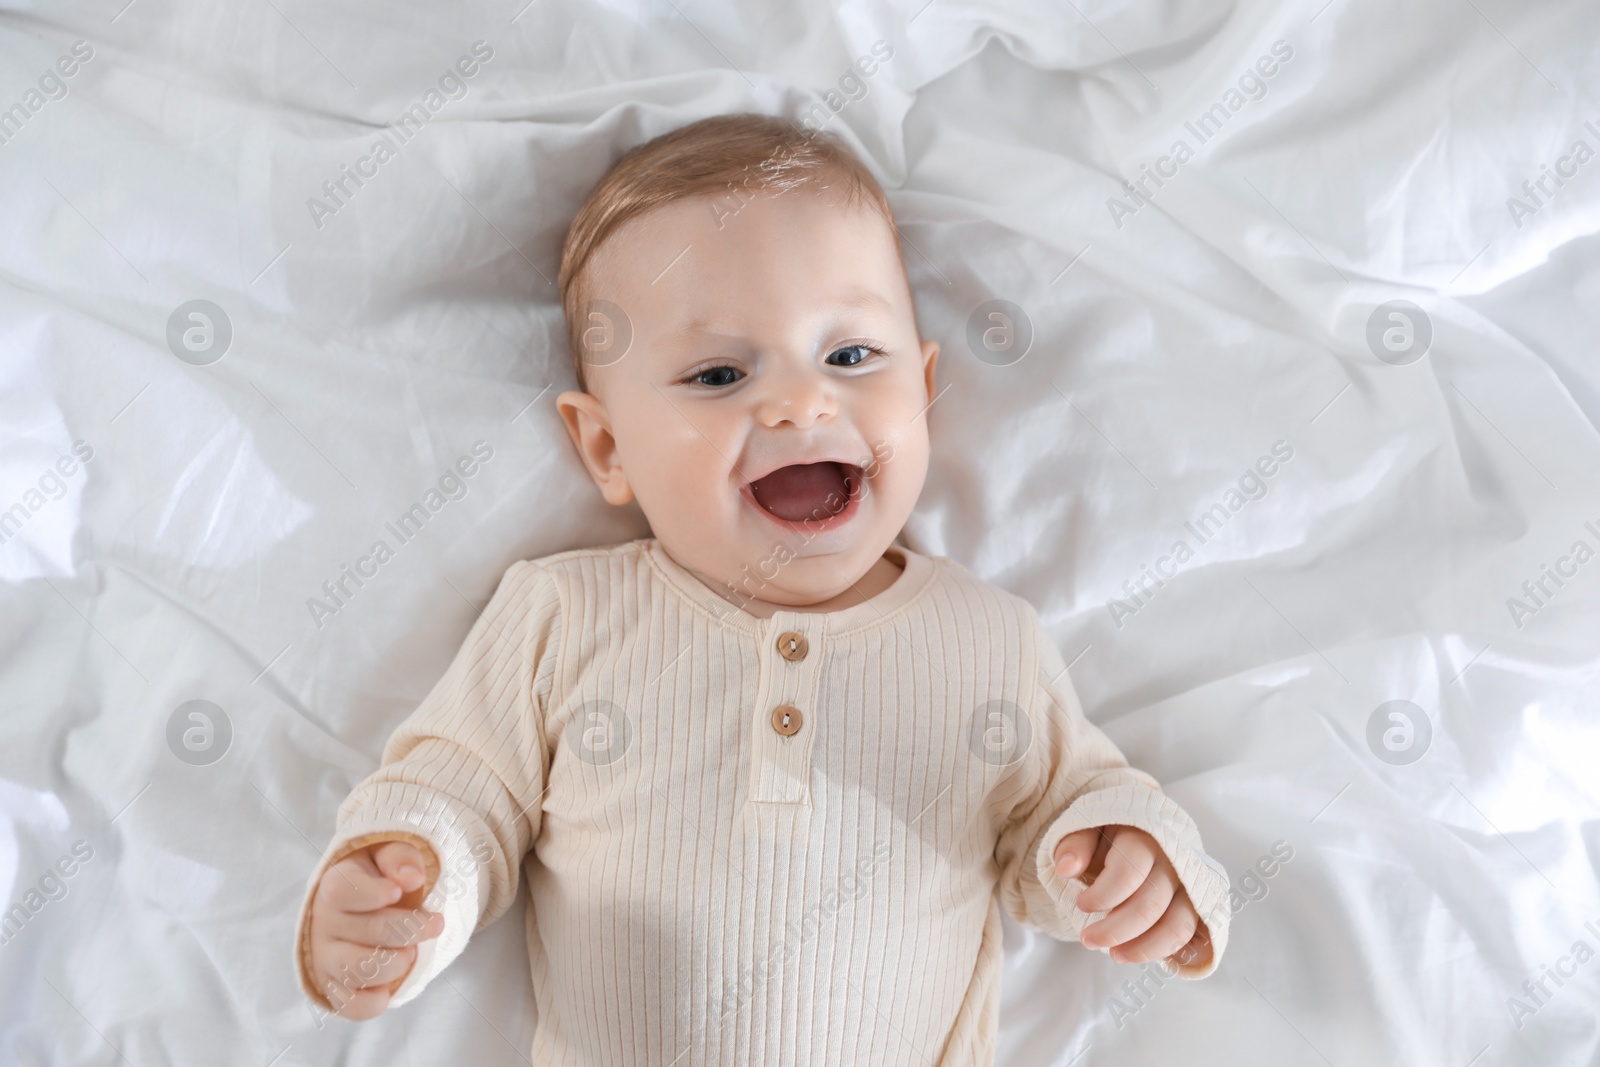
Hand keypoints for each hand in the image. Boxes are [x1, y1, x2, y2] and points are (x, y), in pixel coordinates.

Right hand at [307, 840, 442, 1019]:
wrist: (362, 909)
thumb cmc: (379, 879)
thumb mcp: (387, 856)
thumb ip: (399, 858)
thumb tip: (412, 877)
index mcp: (335, 885)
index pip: (343, 890)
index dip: (374, 893)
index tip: (399, 891)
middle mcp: (324, 924)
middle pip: (369, 931)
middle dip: (412, 928)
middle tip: (434, 923)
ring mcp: (327, 959)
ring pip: (360, 970)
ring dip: (398, 962)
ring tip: (413, 952)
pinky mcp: (334, 989)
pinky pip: (353, 1006)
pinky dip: (378, 1000)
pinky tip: (393, 982)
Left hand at [1053, 824, 1209, 968]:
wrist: (1143, 835)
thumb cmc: (1111, 835)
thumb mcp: (1088, 830)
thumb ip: (1075, 845)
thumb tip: (1066, 868)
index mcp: (1144, 838)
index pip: (1128, 872)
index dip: (1102, 896)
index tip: (1081, 904)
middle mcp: (1173, 862)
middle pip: (1150, 904)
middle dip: (1115, 929)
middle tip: (1088, 940)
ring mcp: (1189, 886)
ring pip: (1176, 925)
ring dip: (1143, 948)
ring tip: (1115, 955)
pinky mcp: (1197, 906)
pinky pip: (1188, 936)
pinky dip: (1165, 950)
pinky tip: (1138, 954)